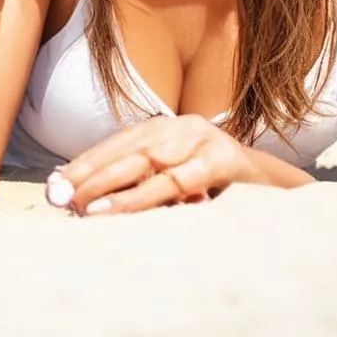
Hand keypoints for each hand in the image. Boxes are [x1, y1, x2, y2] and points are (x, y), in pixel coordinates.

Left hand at [46, 115, 264, 215]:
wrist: (278, 188)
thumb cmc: (221, 187)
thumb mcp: (180, 179)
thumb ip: (146, 182)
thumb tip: (93, 201)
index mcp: (168, 127)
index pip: (118, 142)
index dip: (87, 161)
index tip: (57, 182)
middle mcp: (182, 126)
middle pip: (126, 149)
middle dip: (91, 173)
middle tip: (61, 196)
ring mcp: (202, 140)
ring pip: (147, 163)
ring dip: (112, 186)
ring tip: (84, 207)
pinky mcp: (221, 161)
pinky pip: (176, 182)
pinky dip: (145, 197)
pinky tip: (122, 209)